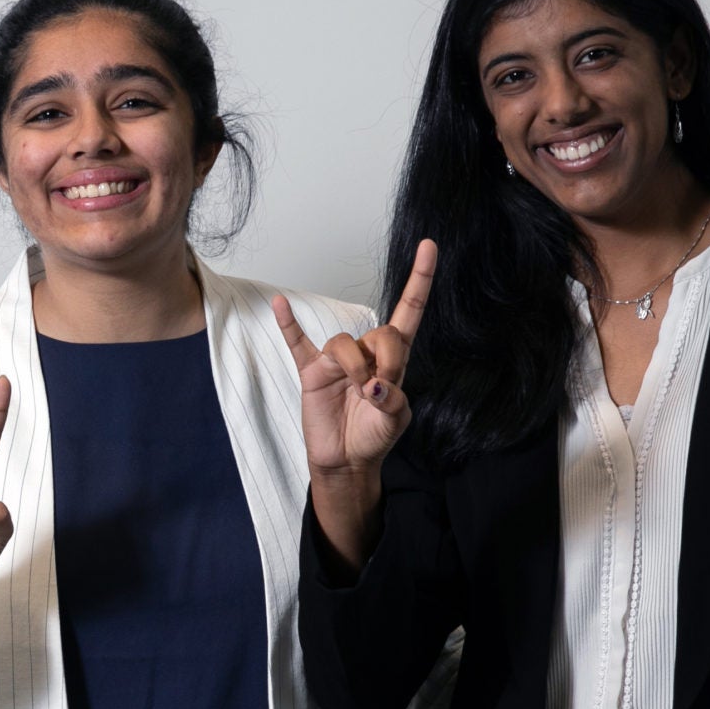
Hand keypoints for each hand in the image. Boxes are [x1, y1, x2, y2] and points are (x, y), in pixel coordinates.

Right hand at [272, 238, 435, 481]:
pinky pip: (297, 342)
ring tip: (357, 392)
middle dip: (384, 359)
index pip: (409, 310)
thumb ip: (392, 400)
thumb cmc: (374, 436)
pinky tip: (280, 305)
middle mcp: (366, 352)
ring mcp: (337, 361)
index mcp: (393, 358)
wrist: (347, 461)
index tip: (429, 247)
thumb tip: (374, 385)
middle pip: (379, 332)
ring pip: (344, 342)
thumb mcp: (395, 421)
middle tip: (378, 389)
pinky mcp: (312, 371)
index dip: (420, 280)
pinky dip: (288, 323)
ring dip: (353, 367)